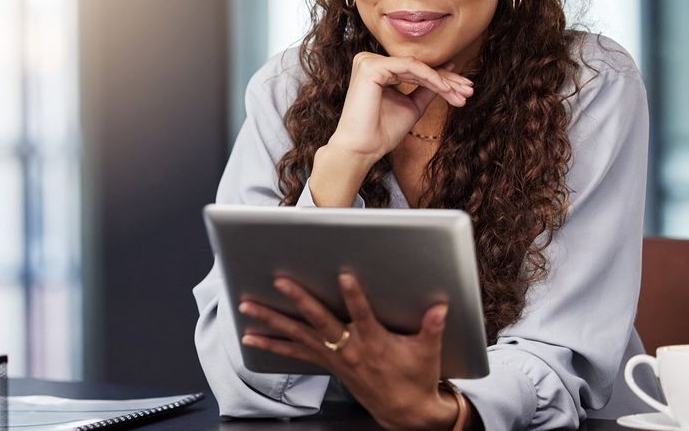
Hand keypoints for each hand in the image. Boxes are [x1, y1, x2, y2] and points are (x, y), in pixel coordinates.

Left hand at [238, 272, 458, 429]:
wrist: (404, 412)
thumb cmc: (415, 378)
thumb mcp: (428, 353)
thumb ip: (432, 327)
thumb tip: (440, 307)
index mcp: (374, 342)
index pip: (362, 315)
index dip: (354, 295)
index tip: (344, 275)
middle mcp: (349, 349)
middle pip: (319, 321)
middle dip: (299, 300)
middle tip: (280, 282)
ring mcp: (334, 358)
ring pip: (298, 335)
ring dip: (271, 321)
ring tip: (248, 307)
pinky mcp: (327, 364)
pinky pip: (294, 353)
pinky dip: (271, 346)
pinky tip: (251, 339)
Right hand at [308, 53, 473, 205]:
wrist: (363, 149)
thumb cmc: (381, 132)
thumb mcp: (412, 106)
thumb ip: (426, 89)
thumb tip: (448, 73)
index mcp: (377, 70)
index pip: (415, 70)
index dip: (442, 79)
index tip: (463, 90)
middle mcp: (370, 62)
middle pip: (417, 67)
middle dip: (447, 80)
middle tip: (469, 90)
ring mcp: (368, 62)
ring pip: (416, 66)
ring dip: (443, 80)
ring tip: (461, 93)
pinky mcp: (371, 67)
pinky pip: (409, 67)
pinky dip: (430, 77)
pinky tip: (446, 89)